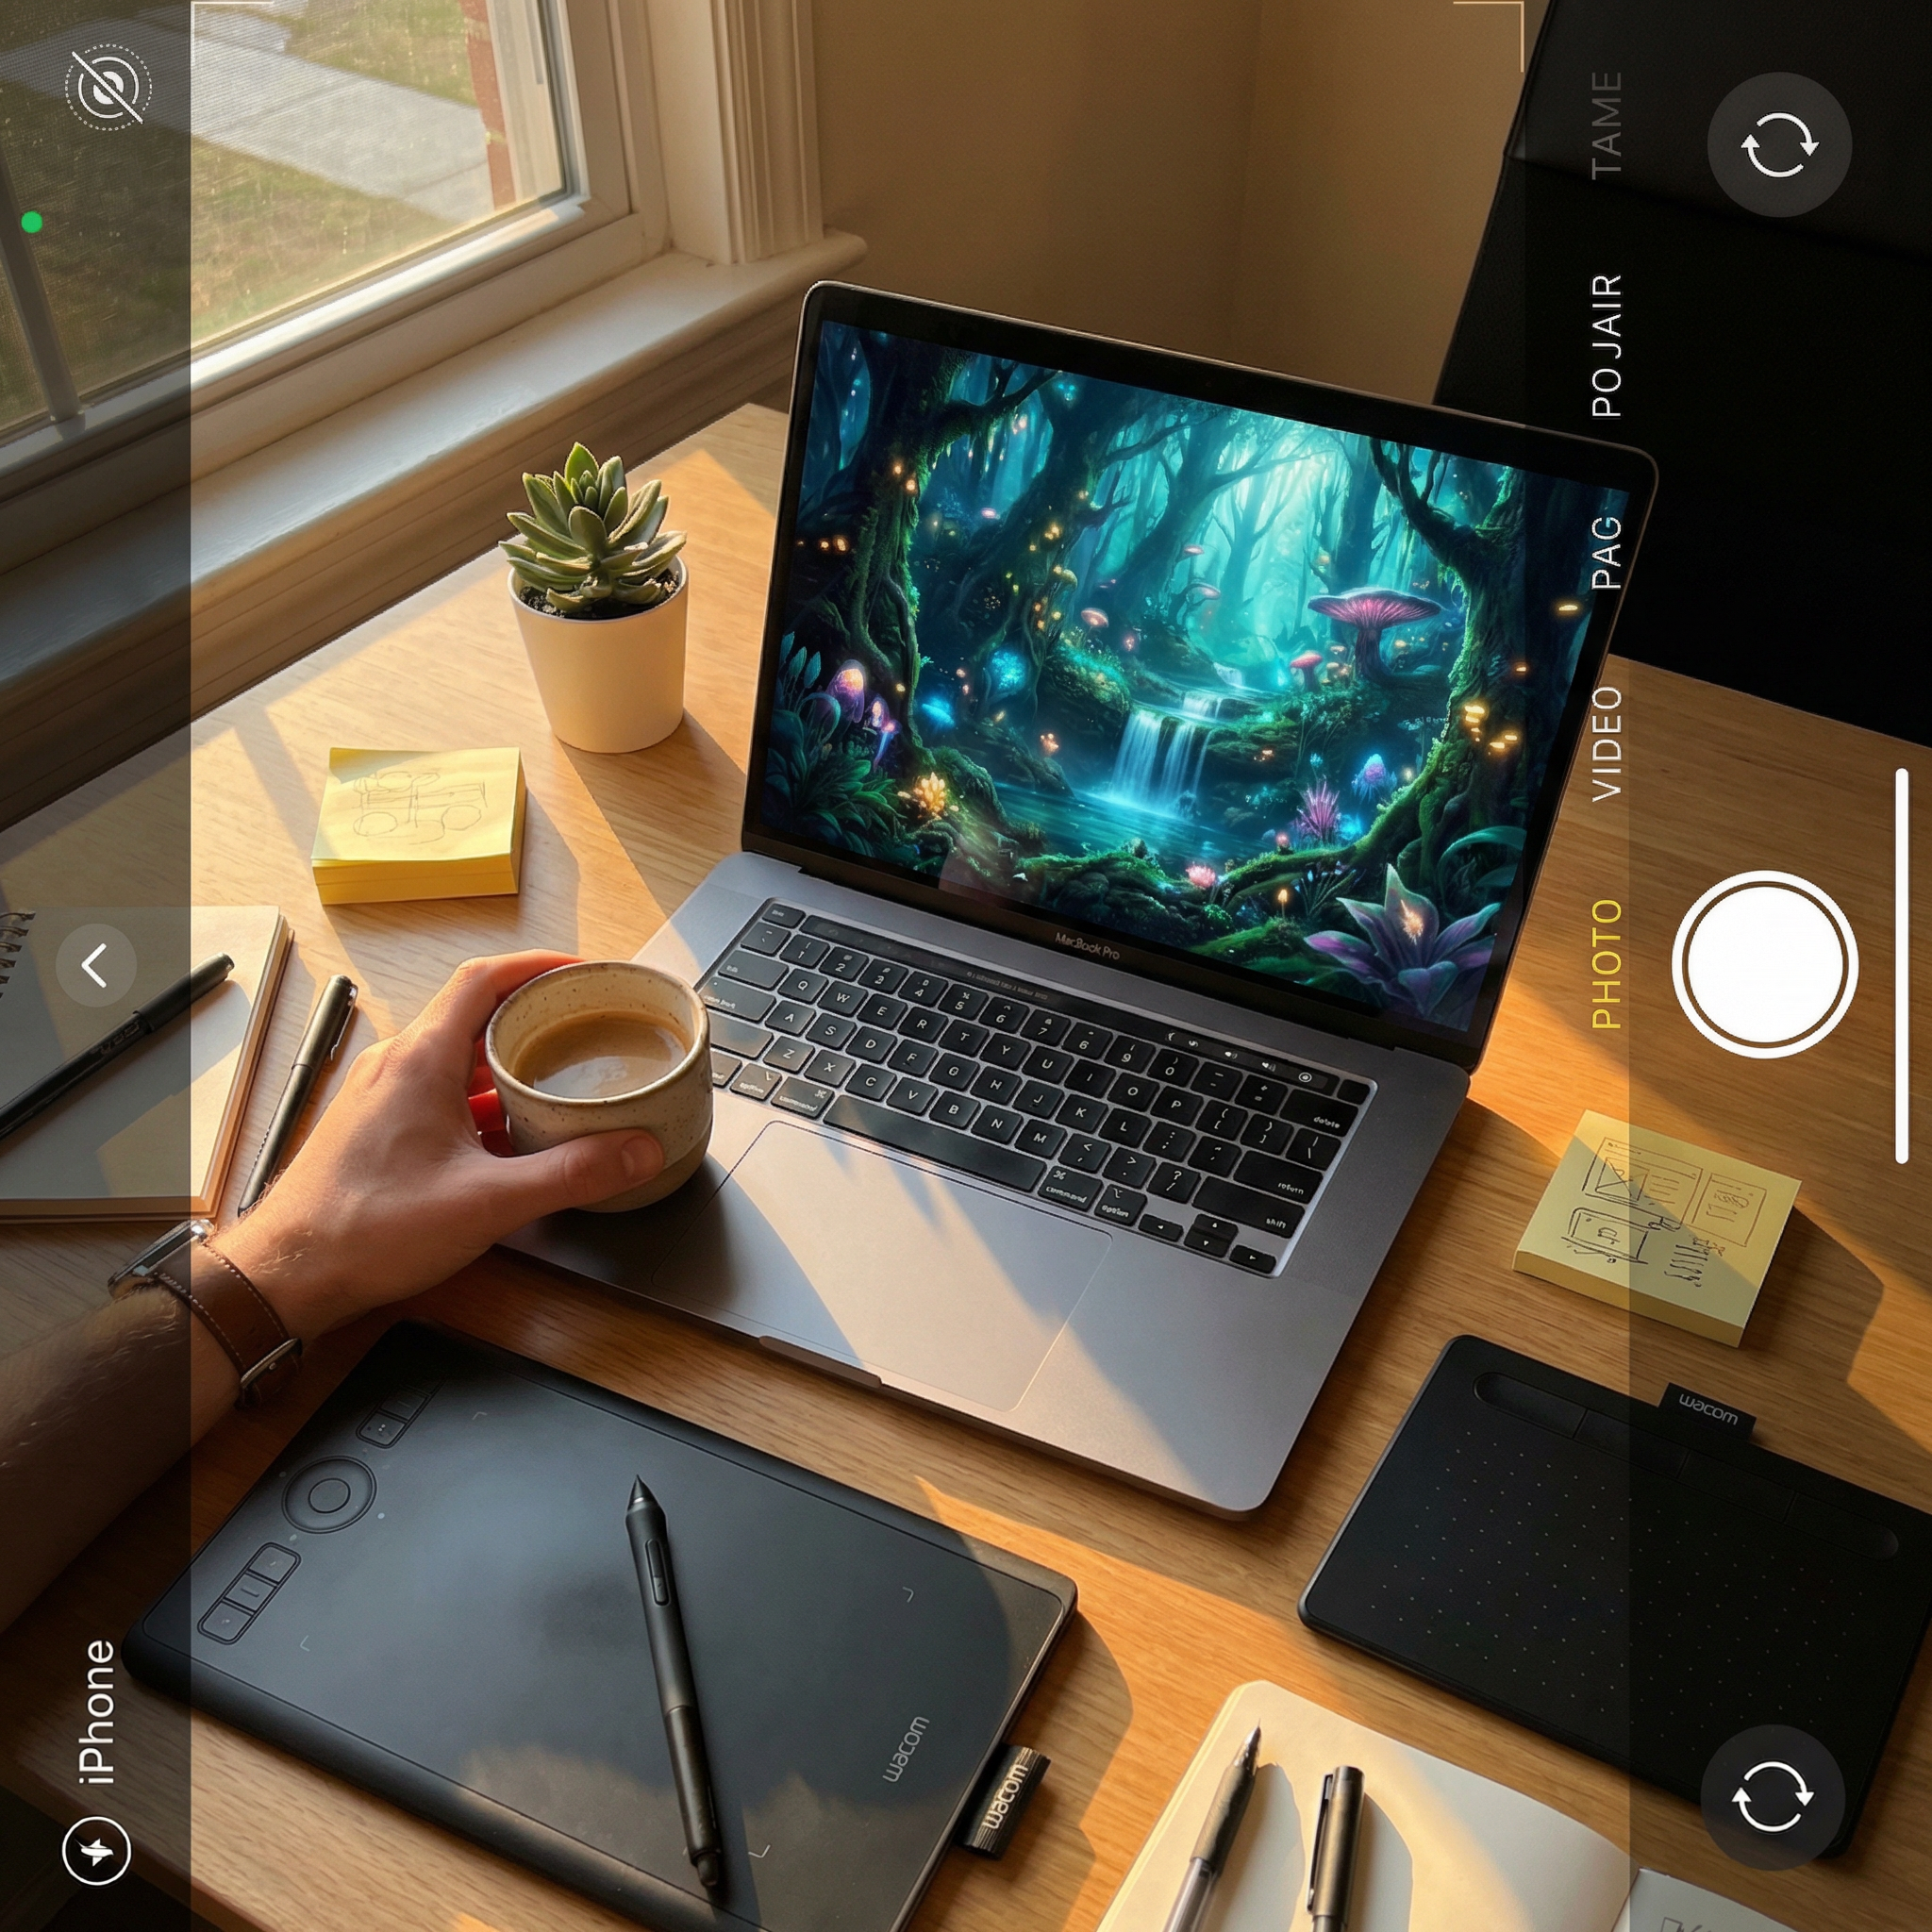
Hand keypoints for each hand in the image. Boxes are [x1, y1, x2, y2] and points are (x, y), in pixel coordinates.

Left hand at [213, 952, 662, 1342]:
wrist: (287, 1275)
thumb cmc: (364, 1229)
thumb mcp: (486, 1202)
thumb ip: (570, 1174)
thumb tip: (636, 1151)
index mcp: (421, 1059)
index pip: (483, 979)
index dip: (537, 965)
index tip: (581, 971)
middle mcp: (398, 1066)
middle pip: (476, 1017)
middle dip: (536, 1020)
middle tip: (587, 1029)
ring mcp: (383, 1097)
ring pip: (458, 1060)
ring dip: (509, 1065)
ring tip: (561, 1081)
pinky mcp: (378, 1129)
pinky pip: (440, 1095)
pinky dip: (483, 1102)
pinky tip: (512, 1139)